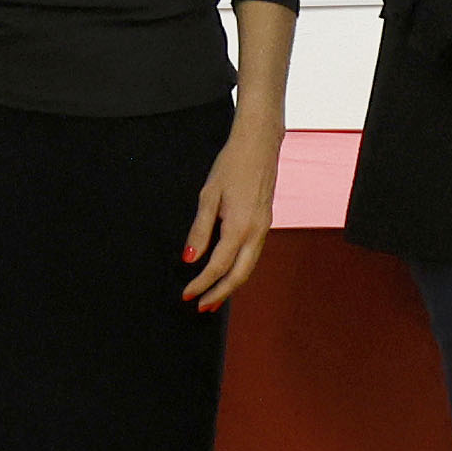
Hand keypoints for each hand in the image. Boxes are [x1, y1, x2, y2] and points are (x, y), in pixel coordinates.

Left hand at [181, 127, 282, 310]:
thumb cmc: (231, 164)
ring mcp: (264, 228)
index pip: (217, 266)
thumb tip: (188, 259)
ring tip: (213, 296)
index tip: (186, 294)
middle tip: (201, 307)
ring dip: (231, 285)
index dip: (201, 284)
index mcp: (240, 227)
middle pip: (239, 275)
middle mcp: (256, 232)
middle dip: (219, 294)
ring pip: (249, 267)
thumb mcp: (208, 195)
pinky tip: (228, 271)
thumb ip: (199, 230)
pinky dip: (239, 269)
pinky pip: (253, 255)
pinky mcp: (265, 223)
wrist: (260, 144)